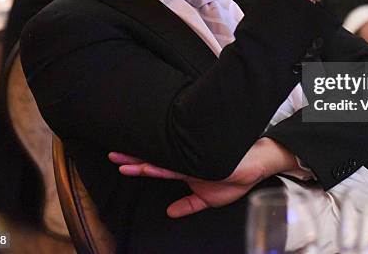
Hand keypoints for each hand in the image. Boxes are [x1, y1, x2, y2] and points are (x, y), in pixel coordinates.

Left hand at [108, 138, 297, 217]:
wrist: (255, 167)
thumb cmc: (234, 178)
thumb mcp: (207, 199)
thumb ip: (188, 205)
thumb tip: (170, 213)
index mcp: (183, 170)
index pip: (156, 167)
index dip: (138, 164)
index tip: (120, 161)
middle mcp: (183, 164)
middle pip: (153, 161)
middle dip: (132, 158)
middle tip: (112, 154)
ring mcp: (190, 162)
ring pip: (160, 162)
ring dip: (141, 162)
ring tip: (122, 161)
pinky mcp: (199, 164)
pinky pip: (176, 167)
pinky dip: (161, 168)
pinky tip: (147, 168)